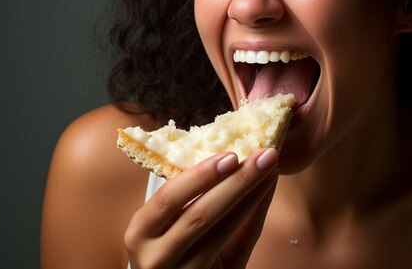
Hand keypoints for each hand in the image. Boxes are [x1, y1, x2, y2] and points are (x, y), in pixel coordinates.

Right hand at [124, 148, 278, 268]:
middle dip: (236, 181)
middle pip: (200, 214)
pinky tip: (265, 193)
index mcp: (141, 232)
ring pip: (222, 230)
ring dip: (251, 195)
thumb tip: (230, 157)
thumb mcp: (171, 223)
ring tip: (270, 170)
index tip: (231, 155)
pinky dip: (254, 215)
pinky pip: (238, 245)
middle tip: (264, 156)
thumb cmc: (173, 252)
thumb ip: (196, 194)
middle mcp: (156, 257)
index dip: (200, 176)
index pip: (169, 198)